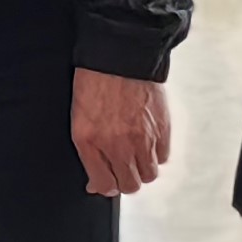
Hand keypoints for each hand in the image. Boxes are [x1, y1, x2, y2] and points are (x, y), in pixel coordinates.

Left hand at [71, 69, 169, 198]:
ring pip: (148, 175)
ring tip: (135, 156)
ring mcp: (142, 138)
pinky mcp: (161, 129)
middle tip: (121, 170)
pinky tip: (147, 142)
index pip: (104, 184)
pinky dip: (156, 154)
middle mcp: (118, 145)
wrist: (120, 55)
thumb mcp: (79, 119)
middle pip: (129, 185)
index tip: (103, 182)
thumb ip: (88, 151)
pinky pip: (162, 156)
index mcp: (91, 142)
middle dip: (124, 181)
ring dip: (141, 170)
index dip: (104, 186)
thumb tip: (95, 179)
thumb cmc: (95, 82)